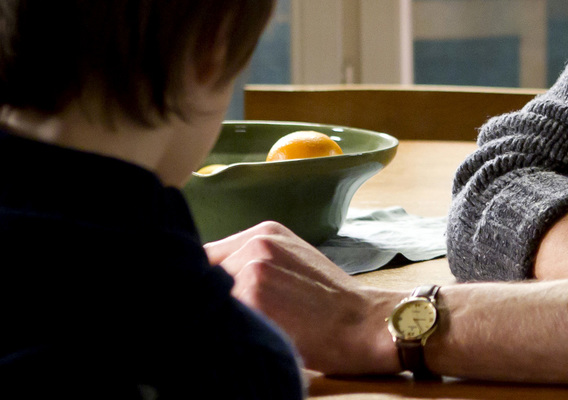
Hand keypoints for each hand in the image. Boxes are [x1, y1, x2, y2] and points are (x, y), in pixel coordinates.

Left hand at [204, 221, 402, 375]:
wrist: (364, 324)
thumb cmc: (331, 302)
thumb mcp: (294, 262)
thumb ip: (254, 261)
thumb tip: (205, 279)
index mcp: (266, 232)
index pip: (210, 254)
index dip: (204, 280)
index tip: (208, 298)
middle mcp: (256, 243)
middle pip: (205, 275)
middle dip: (213, 299)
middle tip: (236, 318)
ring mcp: (253, 267)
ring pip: (212, 297)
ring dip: (222, 315)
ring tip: (255, 327)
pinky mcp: (253, 296)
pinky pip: (222, 316)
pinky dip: (234, 329)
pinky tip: (258, 335)